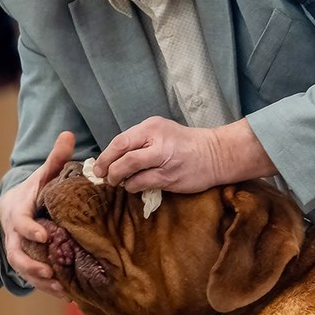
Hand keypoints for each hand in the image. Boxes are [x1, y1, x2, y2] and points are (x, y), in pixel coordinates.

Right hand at [0, 131, 74, 296]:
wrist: (15, 207)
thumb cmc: (35, 191)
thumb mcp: (45, 175)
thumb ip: (56, 159)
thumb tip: (69, 133)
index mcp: (19, 211)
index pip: (21, 222)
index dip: (30, 229)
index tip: (44, 235)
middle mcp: (15, 234)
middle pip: (17, 253)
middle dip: (32, 265)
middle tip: (51, 272)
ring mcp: (19, 249)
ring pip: (24, 269)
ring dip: (41, 281)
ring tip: (62, 289)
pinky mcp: (26, 262)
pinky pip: (32, 278)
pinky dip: (47, 287)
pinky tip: (67, 294)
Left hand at [93, 117, 276, 193]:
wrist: (215, 154)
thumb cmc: (185, 144)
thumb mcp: (162, 132)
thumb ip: (140, 141)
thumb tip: (113, 156)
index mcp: (152, 127)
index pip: (121, 141)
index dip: (106, 155)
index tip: (99, 166)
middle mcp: (158, 141)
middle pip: (123, 156)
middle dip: (109, 169)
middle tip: (104, 177)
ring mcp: (164, 160)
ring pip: (131, 172)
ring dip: (120, 180)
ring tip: (119, 182)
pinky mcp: (170, 177)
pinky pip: (143, 184)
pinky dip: (133, 187)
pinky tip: (133, 186)